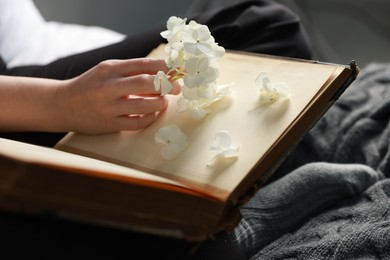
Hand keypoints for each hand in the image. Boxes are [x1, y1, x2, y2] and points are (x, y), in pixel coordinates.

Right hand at [58, 58, 180, 133]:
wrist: (62, 105)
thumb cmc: (91, 85)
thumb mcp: (107, 70)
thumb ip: (131, 69)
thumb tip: (163, 71)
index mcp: (110, 68)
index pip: (144, 64)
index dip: (166, 67)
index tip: (178, 71)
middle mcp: (108, 86)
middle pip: (146, 83)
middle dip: (167, 85)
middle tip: (177, 88)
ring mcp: (108, 107)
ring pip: (144, 106)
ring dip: (160, 103)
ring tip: (163, 101)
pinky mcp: (110, 124)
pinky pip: (138, 123)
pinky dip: (150, 118)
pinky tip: (152, 113)